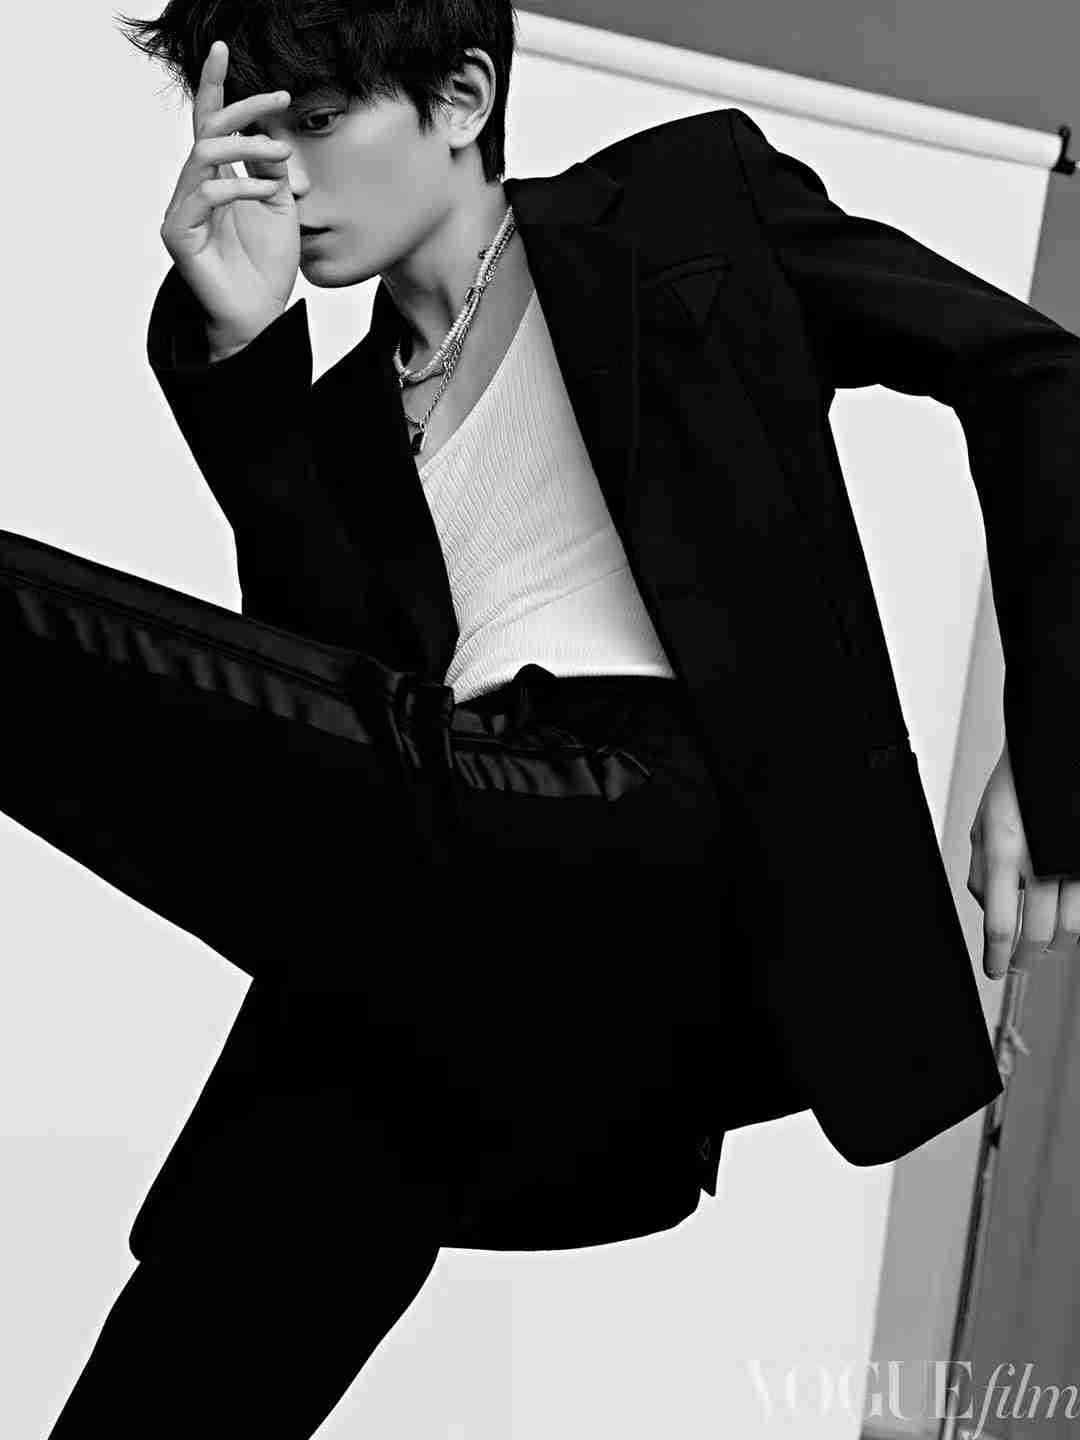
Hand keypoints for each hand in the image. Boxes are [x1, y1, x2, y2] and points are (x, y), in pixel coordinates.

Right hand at [159, 39, 299, 351]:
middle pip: (207, 128)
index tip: (224, 50)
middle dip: (244, 107)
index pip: (209, 122)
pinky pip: (206, 193)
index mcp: (216, 178)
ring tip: (282, 158)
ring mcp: (182, 210)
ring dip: (248, 148)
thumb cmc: (267, 266)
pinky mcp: (178, 234)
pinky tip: (269, 193)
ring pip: (204, 154)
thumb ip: (271, 168)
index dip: (214, 85)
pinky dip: (242, 186)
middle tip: (280, 100)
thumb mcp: (280, 206)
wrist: (260, 315)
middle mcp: (193, 188)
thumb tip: (269, 131)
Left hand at [966, 742, 1079, 978]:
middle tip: (1016, 966)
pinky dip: (1076, 922)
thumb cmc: (1018, 788)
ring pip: (1072, 929)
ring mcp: (1075, 864)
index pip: (1001, 924)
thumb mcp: (983, 825)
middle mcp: (1043, 862)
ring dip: (1055, 947)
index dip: (997, 956)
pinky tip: (1064, 922)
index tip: (993, 970)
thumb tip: (988, 911)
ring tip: (1042, 948)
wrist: (1056, 756)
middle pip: (1038, 936)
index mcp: (1005, 852)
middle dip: (1024, 959)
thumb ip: (981, 872)